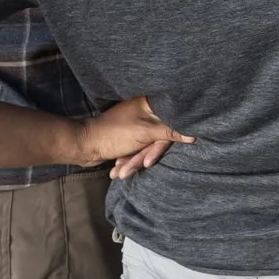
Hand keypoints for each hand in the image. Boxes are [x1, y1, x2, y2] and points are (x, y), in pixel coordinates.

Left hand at [74, 96, 192, 178]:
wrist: (83, 145)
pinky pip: (135, 150)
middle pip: (157, 138)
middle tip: (136, 168)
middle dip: (143, 156)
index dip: (173, 137)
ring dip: (133, 162)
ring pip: (145, 147)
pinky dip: (128, 161)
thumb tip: (194, 134)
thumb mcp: (146, 133)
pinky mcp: (127, 137)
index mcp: (148, 105)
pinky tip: (118, 170)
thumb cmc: (114, 134)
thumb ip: (170, 133)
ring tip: (120, 173)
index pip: (171, 121)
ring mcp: (135, 125)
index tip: (178, 148)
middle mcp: (143, 112)